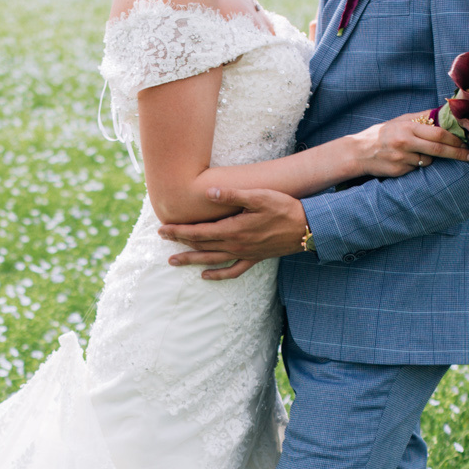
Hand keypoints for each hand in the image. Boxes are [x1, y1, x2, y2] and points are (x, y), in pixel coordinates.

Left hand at [158, 189, 308, 279]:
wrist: (306, 228)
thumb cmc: (284, 208)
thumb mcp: (258, 196)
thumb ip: (232, 195)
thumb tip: (208, 192)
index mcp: (233, 229)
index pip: (199, 232)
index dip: (179, 231)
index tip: (163, 229)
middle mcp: (235, 245)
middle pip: (201, 245)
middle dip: (180, 242)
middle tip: (161, 239)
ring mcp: (244, 254)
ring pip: (211, 260)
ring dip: (191, 260)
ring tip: (173, 261)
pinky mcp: (254, 259)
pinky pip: (232, 271)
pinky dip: (217, 275)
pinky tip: (205, 276)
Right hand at [349, 111, 468, 178]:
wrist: (360, 152)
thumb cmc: (383, 134)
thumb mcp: (401, 120)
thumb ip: (422, 118)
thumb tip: (444, 112)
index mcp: (408, 127)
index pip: (439, 133)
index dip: (456, 139)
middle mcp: (406, 142)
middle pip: (440, 149)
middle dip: (459, 153)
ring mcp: (402, 158)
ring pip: (428, 161)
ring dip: (430, 158)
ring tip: (416, 152)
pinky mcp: (399, 171)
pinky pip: (417, 168)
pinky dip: (417, 164)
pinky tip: (405, 160)